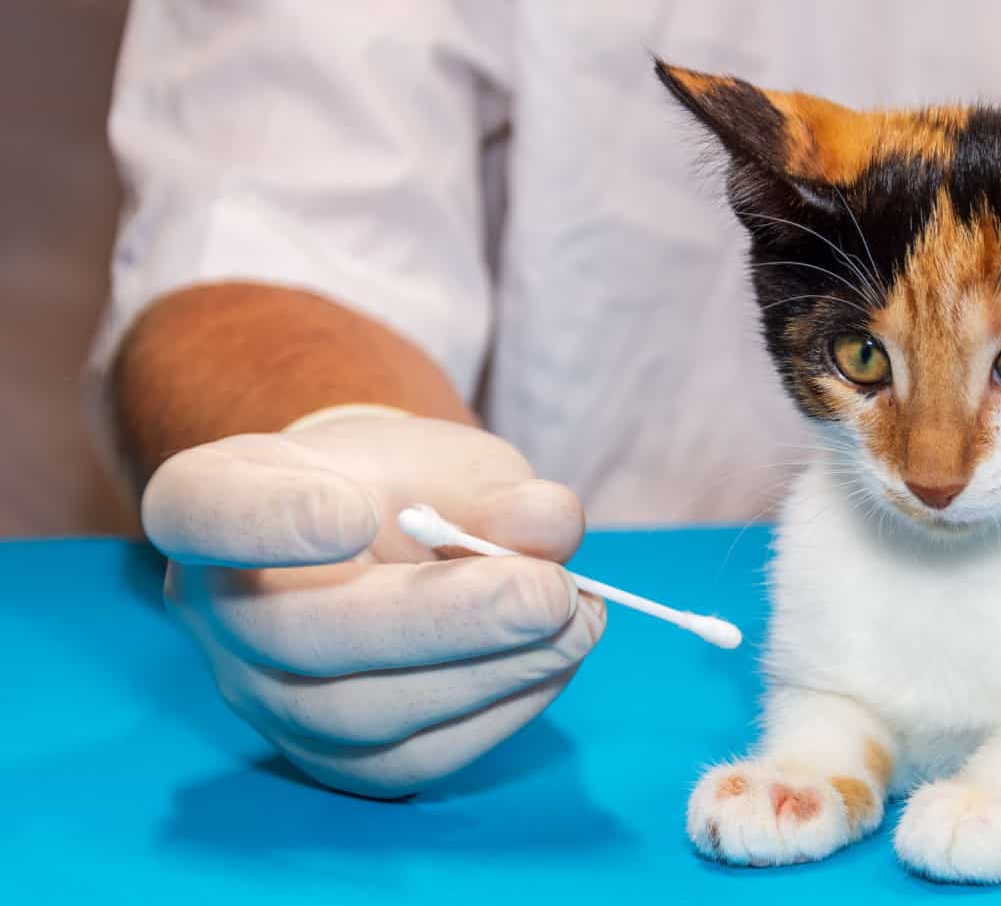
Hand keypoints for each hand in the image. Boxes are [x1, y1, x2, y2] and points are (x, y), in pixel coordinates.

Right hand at [142, 411, 602, 797]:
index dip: (272, 520)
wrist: (380, 540)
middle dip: (441, 620)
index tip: (353, 512)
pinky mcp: (328, 759)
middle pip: (296, 633)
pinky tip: (555, 661)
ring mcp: (260, 695)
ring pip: (356, 714)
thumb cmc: (403, 485)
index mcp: (213, 499)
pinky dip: (498, 711)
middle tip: (549, 594)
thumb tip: (552, 528)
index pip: (203, 511)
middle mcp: (212, 609)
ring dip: (486, 673)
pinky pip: (410, 759)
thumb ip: (494, 490)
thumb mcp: (450, 461)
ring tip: (576, 620)